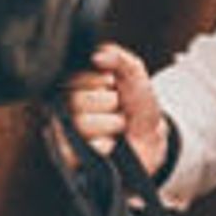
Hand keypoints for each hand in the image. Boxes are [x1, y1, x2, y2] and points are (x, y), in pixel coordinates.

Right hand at [63, 43, 169, 177]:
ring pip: (80, 124)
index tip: (112, 84)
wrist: (152, 137)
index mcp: (71, 86)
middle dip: (107, 103)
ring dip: (109, 124)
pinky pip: (74, 152)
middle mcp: (63, 109)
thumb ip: (117, 56)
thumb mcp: (133, 72)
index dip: (97, 81)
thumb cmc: (137, 103)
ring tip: (117, 126)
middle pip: (75, 101)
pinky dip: (100, 146)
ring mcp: (65, 135)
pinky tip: (111, 143)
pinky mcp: (71, 160)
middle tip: (118, 108)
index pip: (70, 79)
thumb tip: (97, 56)